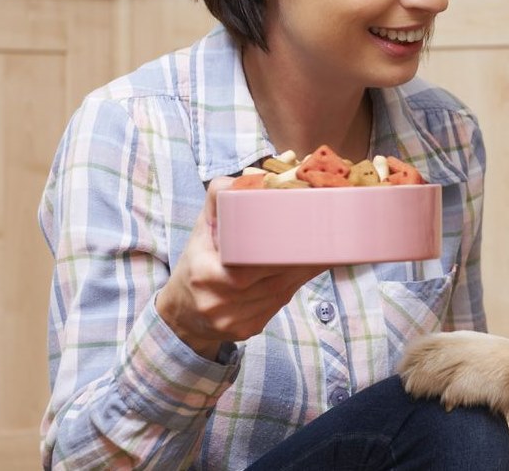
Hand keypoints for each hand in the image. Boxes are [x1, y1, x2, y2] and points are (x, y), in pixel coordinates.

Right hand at [157, 177, 331, 359]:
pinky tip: (299, 275)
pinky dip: (291, 289)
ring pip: (282, 293)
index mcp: (207, 273)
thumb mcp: (202, 230)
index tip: (310, 234)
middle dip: (303, 259)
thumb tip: (247, 177)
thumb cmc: (197, 263)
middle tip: (328, 239)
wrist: (181, 313)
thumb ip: (220, 201)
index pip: (255, 261)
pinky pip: (277, 307)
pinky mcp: (246, 331)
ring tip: (320, 254)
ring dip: (302, 274)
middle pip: (275, 278)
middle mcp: (219, 301)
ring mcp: (233, 320)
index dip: (287, 250)